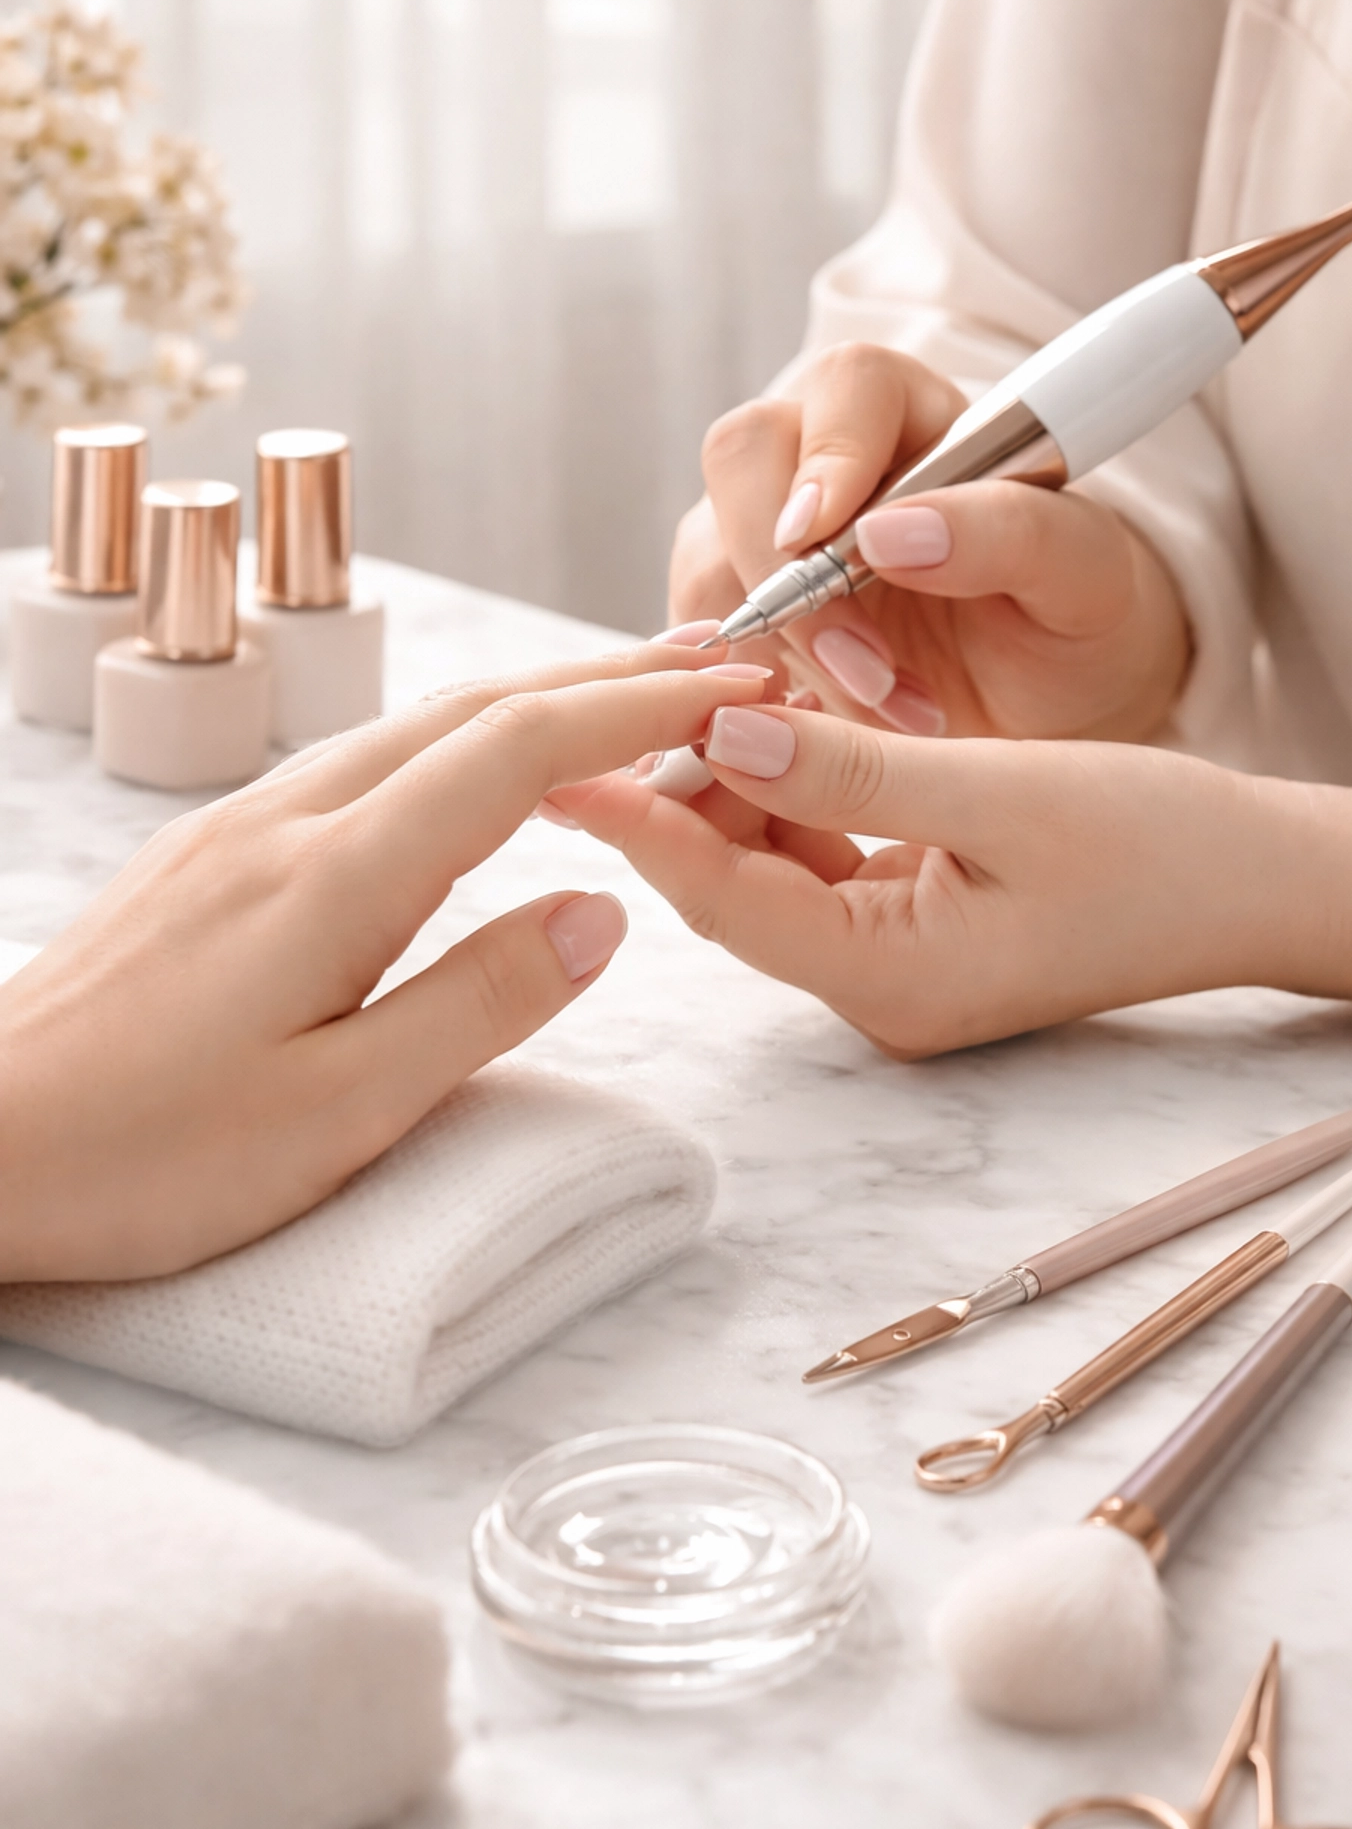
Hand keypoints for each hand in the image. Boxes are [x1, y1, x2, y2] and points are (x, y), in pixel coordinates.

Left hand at [0, 647, 772, 1279]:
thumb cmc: (142, 1158)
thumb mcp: (338, 1115)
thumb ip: (479, 1004)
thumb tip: (599, 912)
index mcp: (332, 878)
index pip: (516, 749)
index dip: (635, 710)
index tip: (732, 689)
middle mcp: (284, 821)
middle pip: (470, 709)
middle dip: (600, 681)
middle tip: (710, 671)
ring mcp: (236, 829)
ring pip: (412, 729)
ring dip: (530, 705)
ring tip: (621, 711)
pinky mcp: (206, 858)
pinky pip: (360, 765)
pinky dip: (455, 747)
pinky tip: (475, 778)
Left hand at [549, 703, 1280, 1055]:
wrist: (1263, 889)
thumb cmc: (1162, 844)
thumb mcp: (1004, 790)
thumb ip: (855, 766)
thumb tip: (723, 730)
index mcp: (891, 978)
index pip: (722, 893)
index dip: (637, 814)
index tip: (557, 748)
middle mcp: (877, 993)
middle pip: (731, 884)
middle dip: (680, 785)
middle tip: (630, 685)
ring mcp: (896, 972)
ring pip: (769, 869)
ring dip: (737, 782)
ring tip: (697, 686)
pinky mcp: (916, 938)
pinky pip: (819, 865)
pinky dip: (795, 795)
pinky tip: (779, 725)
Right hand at [668, 342, 1191, 743]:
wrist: (1048, 700)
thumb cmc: (1073, 616)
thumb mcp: (1083, 576)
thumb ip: (1010, 532)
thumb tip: (889, 532)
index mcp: (912, 411)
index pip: (846, 389)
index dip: (826, 456)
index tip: (826, 540)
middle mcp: (817, 454)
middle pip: (743, 460)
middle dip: (790, 577)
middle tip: (868, 674)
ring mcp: (760, 531)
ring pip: (711, 563)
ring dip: (786, 656)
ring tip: (890, 717)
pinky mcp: (734, 615)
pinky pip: (703, 644)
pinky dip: (759, 699)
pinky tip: (834, 738)